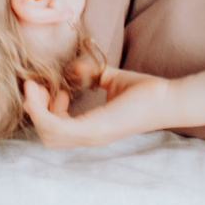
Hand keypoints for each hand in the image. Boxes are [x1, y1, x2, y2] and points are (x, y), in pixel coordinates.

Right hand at [22, 64, 204, 147]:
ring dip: (36, 109)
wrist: (169, 99)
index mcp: (92, 128)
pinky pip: (57, 127)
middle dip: (35, 110)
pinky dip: (43, 112)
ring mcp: (91, 135)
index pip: (56, 130)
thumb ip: (92, 74)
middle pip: (47, 136)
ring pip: (48, 134)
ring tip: (38, 88)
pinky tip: (47, 92)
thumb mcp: (111, 80)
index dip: (47, 109)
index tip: (55, 88)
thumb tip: (75, 68)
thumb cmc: (147, 92)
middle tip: (37, 87)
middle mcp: (89, 136)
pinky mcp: (95, 128)